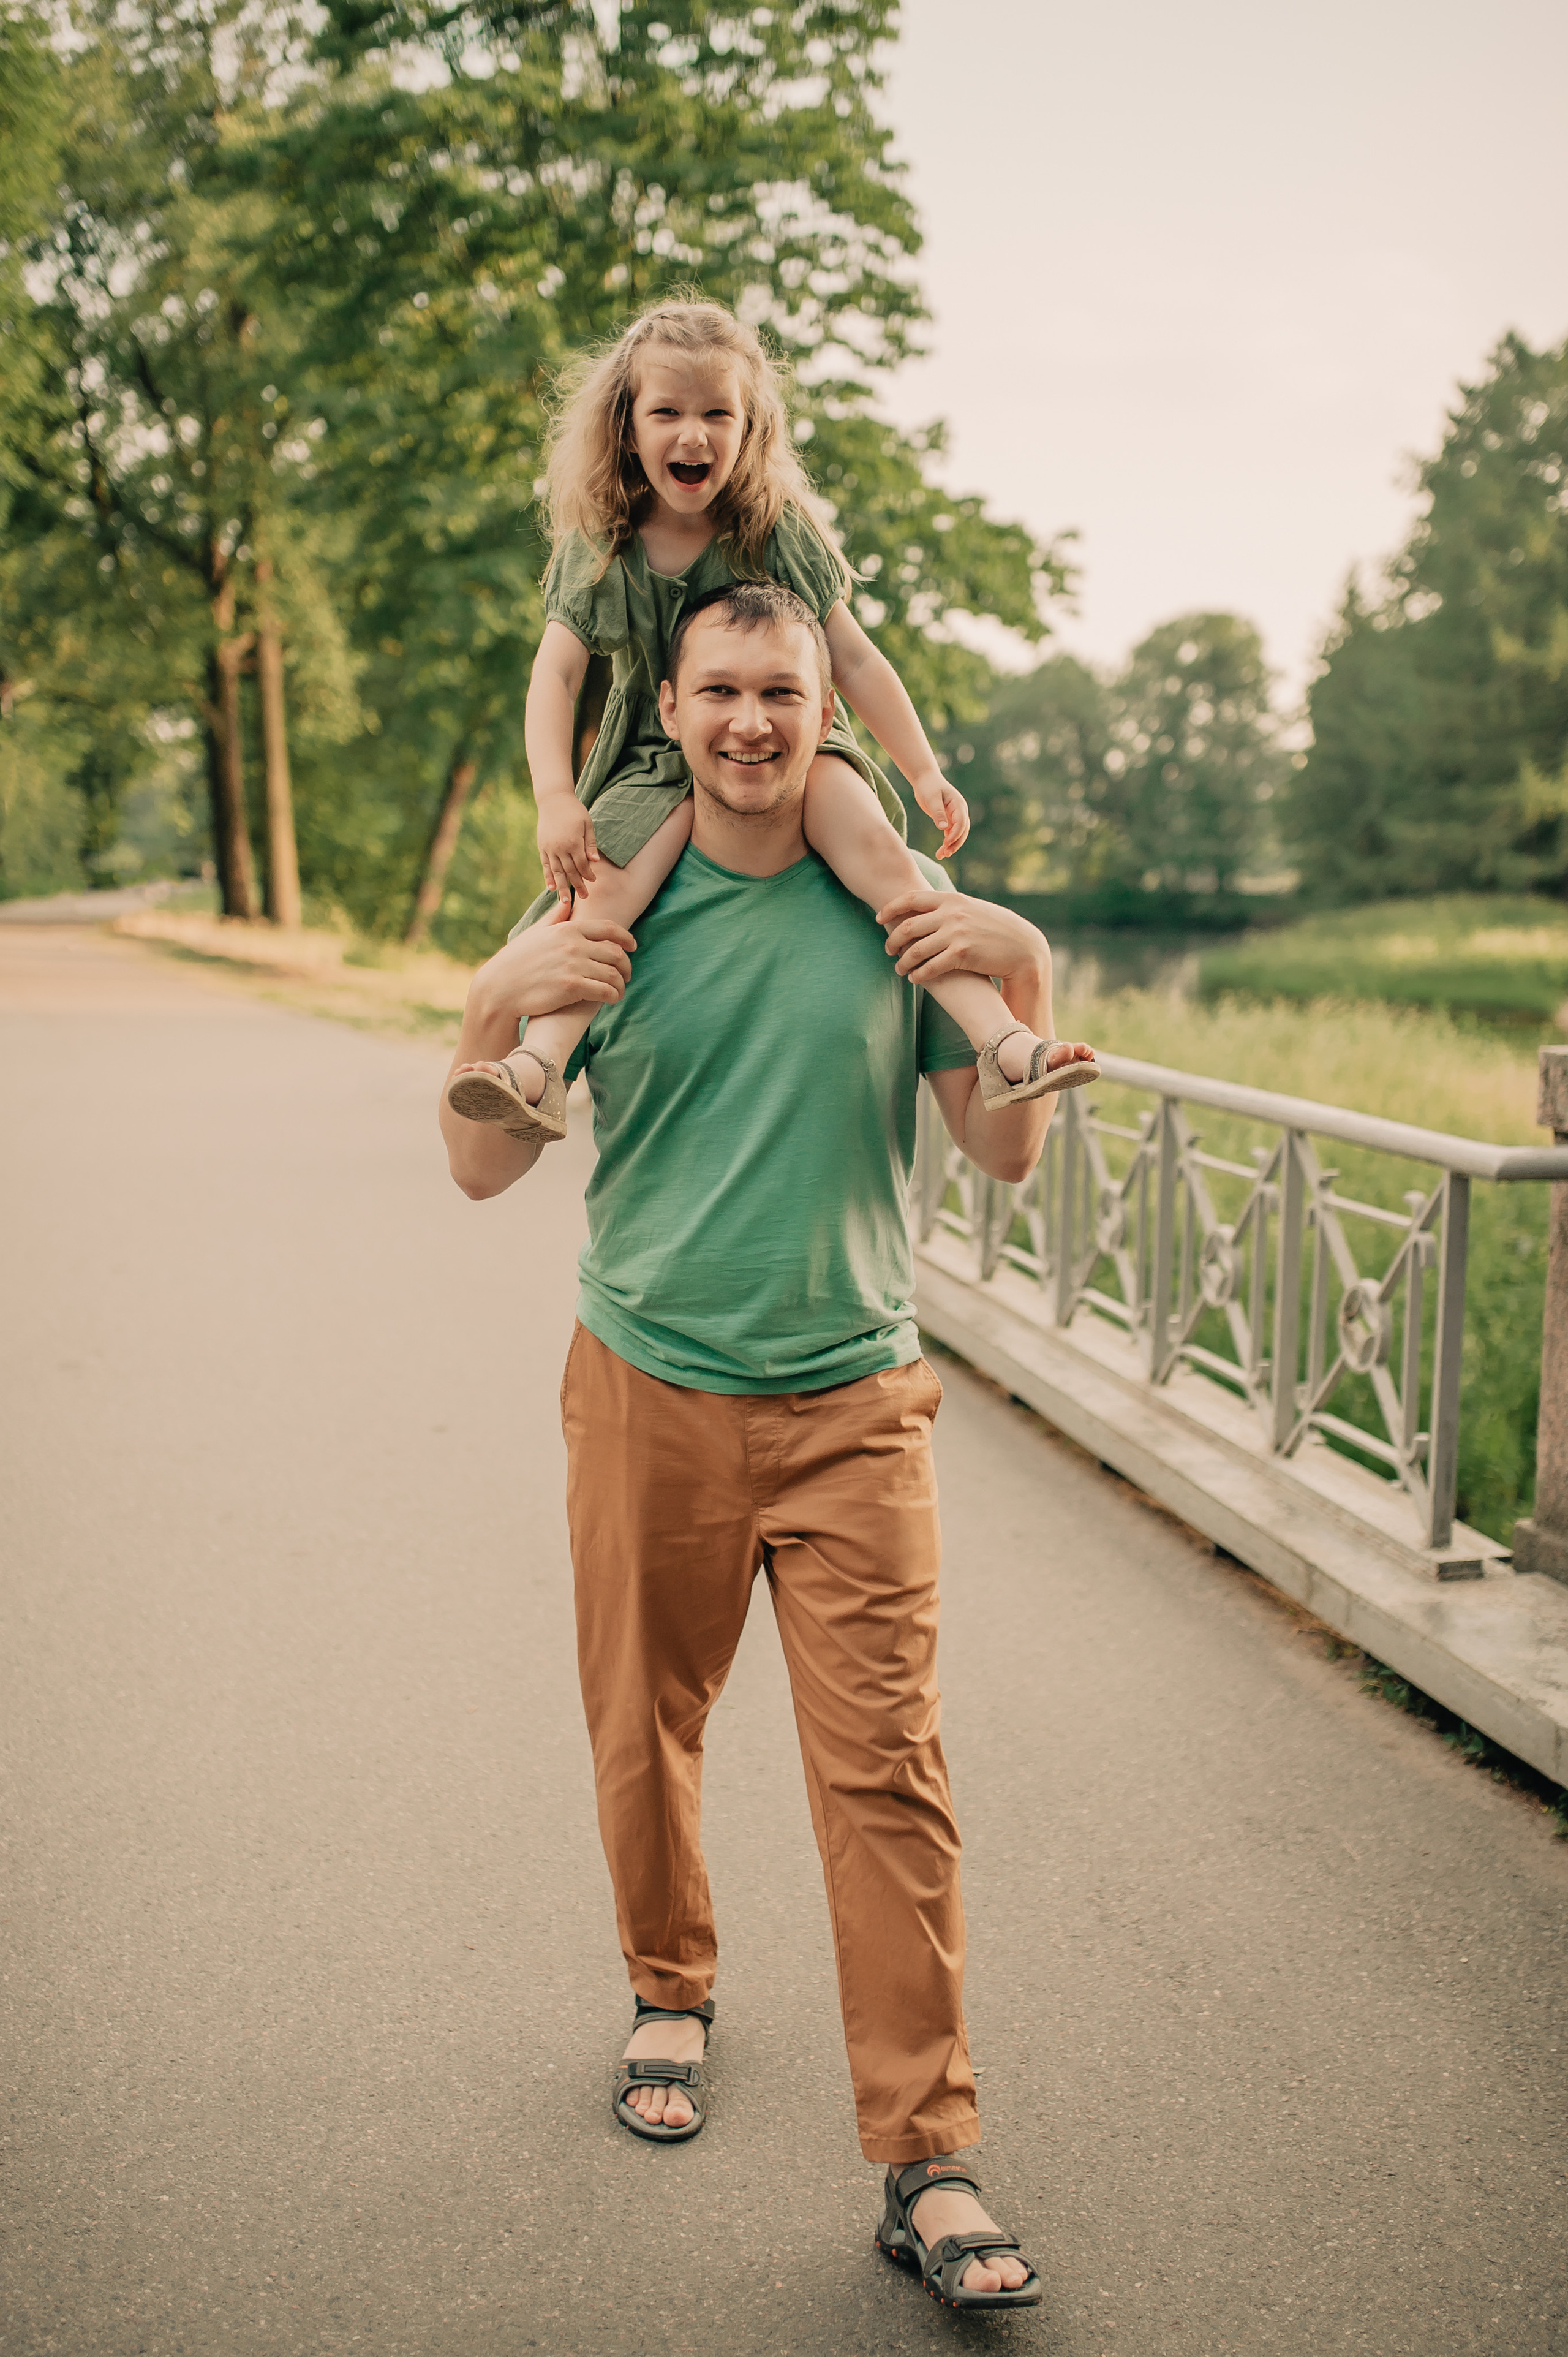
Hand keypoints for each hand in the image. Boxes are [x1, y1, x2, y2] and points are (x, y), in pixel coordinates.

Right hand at [470, 896, 633, 1028]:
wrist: (499, 988)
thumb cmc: (516, 961)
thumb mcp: (535, 933)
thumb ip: (555, 917)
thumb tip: (567, 901)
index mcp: (567, 929)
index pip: (608, 928)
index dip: (625, 937)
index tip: (633, 946)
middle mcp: (573, 944)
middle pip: (615, 952)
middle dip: (626, 965)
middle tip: (627, 974)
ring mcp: (573, 965)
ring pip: (613, 973)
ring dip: (621, 984)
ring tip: (619, 990)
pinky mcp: (571, 987)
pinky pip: (605, 991)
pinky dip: (613, 996)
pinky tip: (611, 999)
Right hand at [537, 795, 598, 896]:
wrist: (553, 800)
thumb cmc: (575, 811)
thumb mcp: (587, 825)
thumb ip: (590, 844)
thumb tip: (595, 862)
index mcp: (574, 842)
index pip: (582, 865)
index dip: (588, 874)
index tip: (593, 881)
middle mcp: (560, 848)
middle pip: (570, 871)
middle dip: (578, 885)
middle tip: (585, 897)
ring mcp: (550, 849)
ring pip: (557, 872)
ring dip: (562, 887)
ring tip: (566, 901)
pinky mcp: (542, 848)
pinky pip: (546, 866)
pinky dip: (548, 877)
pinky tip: (551, 887)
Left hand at [875, 886, 1049, 987]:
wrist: (1024, 948)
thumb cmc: (997, 929)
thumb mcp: (973, 909)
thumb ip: (951, 907)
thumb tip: (927, 907)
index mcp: (952, 899)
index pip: (911, 899)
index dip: (891, 909)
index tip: (880, 919)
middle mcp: (952, 913)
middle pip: (908, 927)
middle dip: (893, 941)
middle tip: (889, 951)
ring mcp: (956, 933)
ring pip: (916, 950)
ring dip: (904, 962)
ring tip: (900, 970)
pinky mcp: (962, 954)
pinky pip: (930, 967)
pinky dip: (919, 974)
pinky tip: (915, 979)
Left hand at [912, 776, 969, 860]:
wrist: (925, 779)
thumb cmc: (928, 786)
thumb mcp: (931, 799)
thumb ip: (938, 813)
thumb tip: (944, 828)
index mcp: (958, 804)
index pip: (961, 822)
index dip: (955, 834)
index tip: (946, 843)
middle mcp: (959, 811)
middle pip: (963, 831)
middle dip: (955, 843)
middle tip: (946, 853)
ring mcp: (955, 816)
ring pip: (957, 834)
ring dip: (951, 846)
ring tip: (941, 856)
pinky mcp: (948, 820)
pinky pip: (950, 834)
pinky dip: (946, 843)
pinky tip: (940, 852)